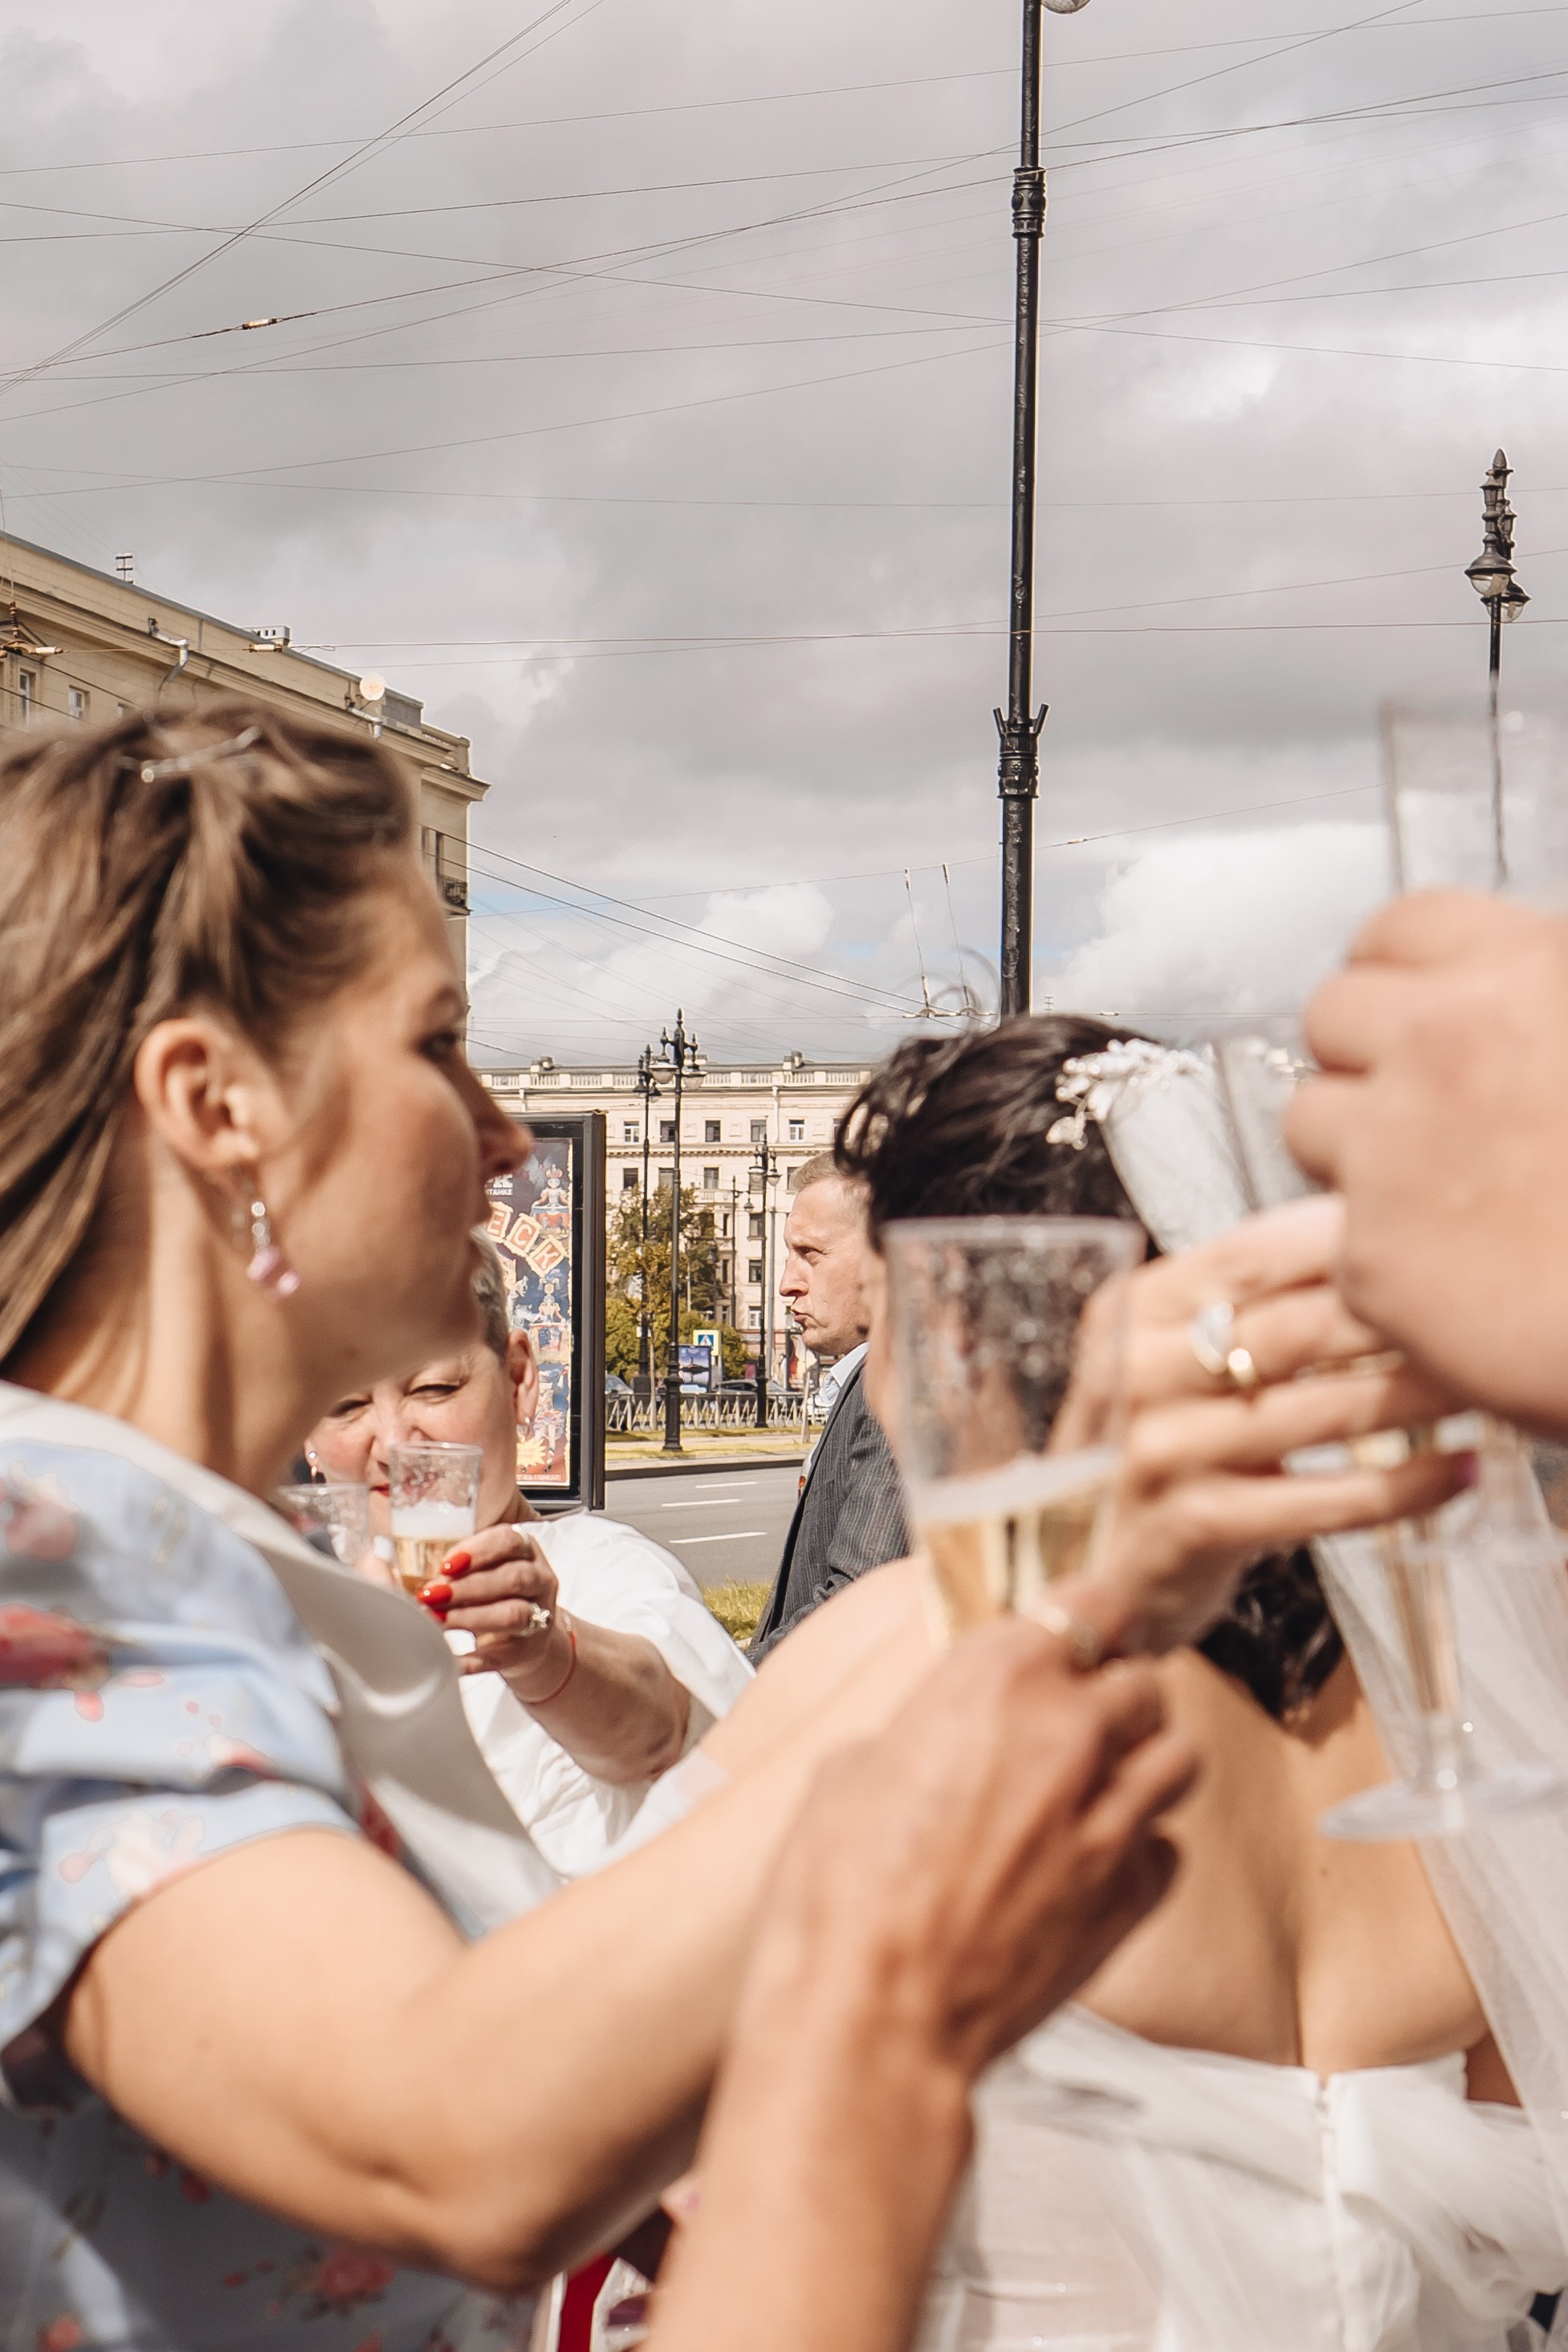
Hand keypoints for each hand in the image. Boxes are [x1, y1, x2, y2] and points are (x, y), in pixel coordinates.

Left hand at [420, 1523, 570, 1694]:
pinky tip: (450, 1658)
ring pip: (513, 1615)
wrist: (521, 1637)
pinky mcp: (526, 1650)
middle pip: (513, 1578)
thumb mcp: (471, 1569)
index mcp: (524, 1550)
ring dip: (470, 1618)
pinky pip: (502, 1654)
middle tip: (432, 1596)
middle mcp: (539, 1580)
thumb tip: (377, 1558)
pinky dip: (473, 1658)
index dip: (479, 1550)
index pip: (509, 1541)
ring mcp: (538, 1616)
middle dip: (468, 1587)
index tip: (446, 1565)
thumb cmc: (486, 1595)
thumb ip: (435, 1561)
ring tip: (437, 1622)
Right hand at [748, 1622, 1196, 2082]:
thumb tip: (930, 1739)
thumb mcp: (851, 1770)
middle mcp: (1068, 1737)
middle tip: (1077, 1714)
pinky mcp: (1130, 1898)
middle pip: (1142, 1678)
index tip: (1077, 1628)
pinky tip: (1096, 1862)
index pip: (1089, 1602)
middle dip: (1113, 1691)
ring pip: (1178, 1754)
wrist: (871, 2019)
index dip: (1086, 1616)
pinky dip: (1141, 1848)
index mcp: (995, 1681)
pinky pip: (1167, 1849)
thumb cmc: (841, 1903)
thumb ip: (919, 1732)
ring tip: (1103, 1780)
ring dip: (1144, 1758)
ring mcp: (1111, 1819)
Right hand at [1066, 1196, 1472, 1653]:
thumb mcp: (1170, 1357)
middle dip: (1402, 1319)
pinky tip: (1457, 1470)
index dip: (1349, 1241)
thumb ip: (1243, 1301)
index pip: (1254, 1252)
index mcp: (1134, 1311)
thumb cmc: (1155, 1445)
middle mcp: (1136, 1373)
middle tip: (1473, 1316)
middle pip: (1299, 1327)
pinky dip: (1405, 1485)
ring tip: (1482, 1388)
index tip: (1427, 1238)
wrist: (1087, 1561)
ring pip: (1323, 1410)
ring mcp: (1162, 1452)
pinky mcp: (1194, 1527)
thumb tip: (1368, 1236)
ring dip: (1421, 1397)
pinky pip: (1325, 1499)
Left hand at [1287, 889, 1567, 1430]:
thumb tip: (1505, 990)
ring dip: (1356, 1149)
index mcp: (1526, 973)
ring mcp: (1394, 1148)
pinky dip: (1385, 1254)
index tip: (1415, 1010)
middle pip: (1330, 1015)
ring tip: (1442, 1192)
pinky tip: (1458, 1271)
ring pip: (1309, 1119)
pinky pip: (1336, 1231)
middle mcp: (1445, 1044)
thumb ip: (1543, 999)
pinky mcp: (1371, 1253)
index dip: (1401, 975)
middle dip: (1365, 1055)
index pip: (1398, 930)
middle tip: (1423, 1108)